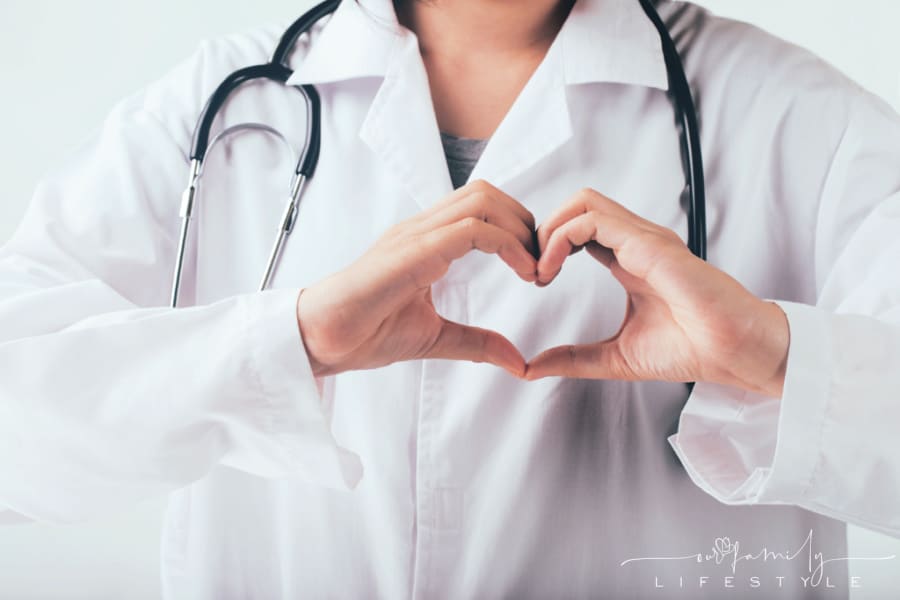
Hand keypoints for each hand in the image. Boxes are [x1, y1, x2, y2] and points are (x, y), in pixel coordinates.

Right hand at [297, 180, 537, 377]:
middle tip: (541, 265)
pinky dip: (506, 244)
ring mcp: (415, 234)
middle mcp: (421, 229)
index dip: (517, 230)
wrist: (320, 339)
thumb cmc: (365, 333)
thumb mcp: (435, 337)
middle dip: (524, 222)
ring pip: (482, 201)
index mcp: (425, 241)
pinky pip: (469, 229)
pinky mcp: (412, 250)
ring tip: (534, 270)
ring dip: (519, 229)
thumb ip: (476, 343)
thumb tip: (517, 361)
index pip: (481, 208)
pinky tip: (521, 274)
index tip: (536, 269)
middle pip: (486, 193)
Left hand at [524, 188, 789, 397]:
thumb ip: (575, 359)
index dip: (549, 246)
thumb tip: (532, 368)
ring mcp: (644, 239)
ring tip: (540, 271)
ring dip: (550, 231)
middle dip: (543, 231)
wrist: (736, 354)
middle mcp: (636, 242)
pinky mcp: (649, 245)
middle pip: (577, 205)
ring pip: (583, 202)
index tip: (535, 280)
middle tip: (532, 272)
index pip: (580, 229)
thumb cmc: (693, 349)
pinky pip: (594, 221)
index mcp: (630, 260)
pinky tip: (552, 270)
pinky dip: (562, 238)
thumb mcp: (616, 357)